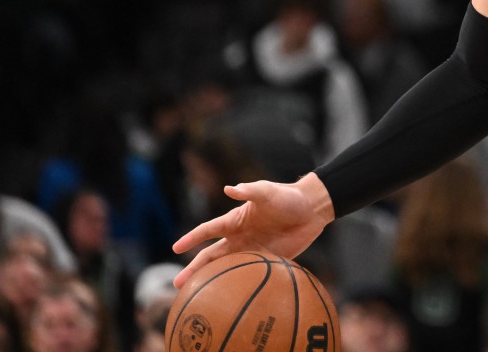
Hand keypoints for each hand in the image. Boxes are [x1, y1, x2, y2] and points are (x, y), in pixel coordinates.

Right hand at [172, 174, 334, 287]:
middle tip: (177, 285)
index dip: (192, 239)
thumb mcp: (268, 192)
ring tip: (196, 295)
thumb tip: (229, 189)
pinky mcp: (266, 261)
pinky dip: (237, 285)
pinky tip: (229, 298)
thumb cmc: (288, 196)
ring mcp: (251, 250)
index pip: (208, 231)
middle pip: (211, 256)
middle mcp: (239, 237)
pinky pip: (248, 275)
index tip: (175, 248)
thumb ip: (250, 191)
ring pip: (226, 268)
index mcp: (235, 220)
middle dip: (194, 269)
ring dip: (211, 280)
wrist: (312, 209)